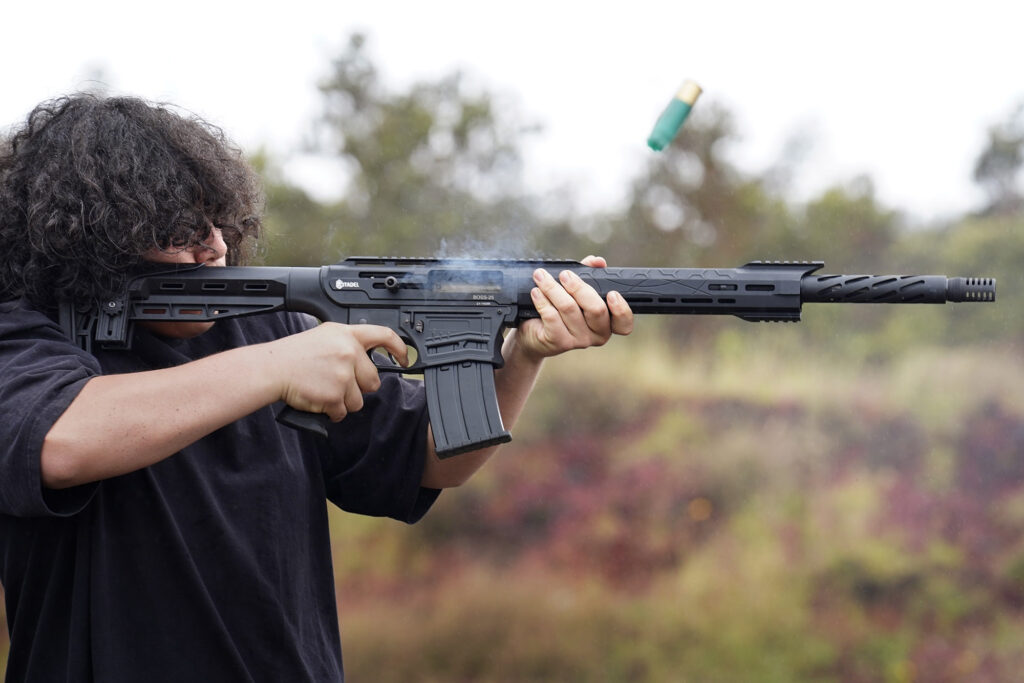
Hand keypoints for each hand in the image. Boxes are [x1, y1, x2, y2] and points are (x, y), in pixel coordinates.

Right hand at [270, 323, 407, 421]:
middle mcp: (349, 352)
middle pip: (373, 380)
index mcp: (347, 335)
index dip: (399, 348)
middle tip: (338, 382)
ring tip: (325, 390)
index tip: (405, 358)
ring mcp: (344, 375)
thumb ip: (348, 344)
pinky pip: (343, 412)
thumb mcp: (325, 336)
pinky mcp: (336, 395)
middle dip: (358, 387)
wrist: (273, 369)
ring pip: (358, 400)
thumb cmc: (295, 355)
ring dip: (344, 401)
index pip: (384, 335)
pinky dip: (332, 411)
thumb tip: (366, 358)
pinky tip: (319, 400)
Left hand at [515, 255, 633, 360]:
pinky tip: (536, 292)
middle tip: (564, 275)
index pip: (623, 324)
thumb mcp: (575, 290)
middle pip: (596, 309)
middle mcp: (597, 334)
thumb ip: (589, 274)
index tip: (611, 293)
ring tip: (541, 277)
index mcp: (608, 322)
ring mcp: (579, 341)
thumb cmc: (559, 310)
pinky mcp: (559, 342)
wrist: (534, 334)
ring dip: (553, 288)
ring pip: (569, 309)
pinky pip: (551, 317)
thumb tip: (598, 261)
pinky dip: (542, 300)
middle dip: (579, 287)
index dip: (621, 309)